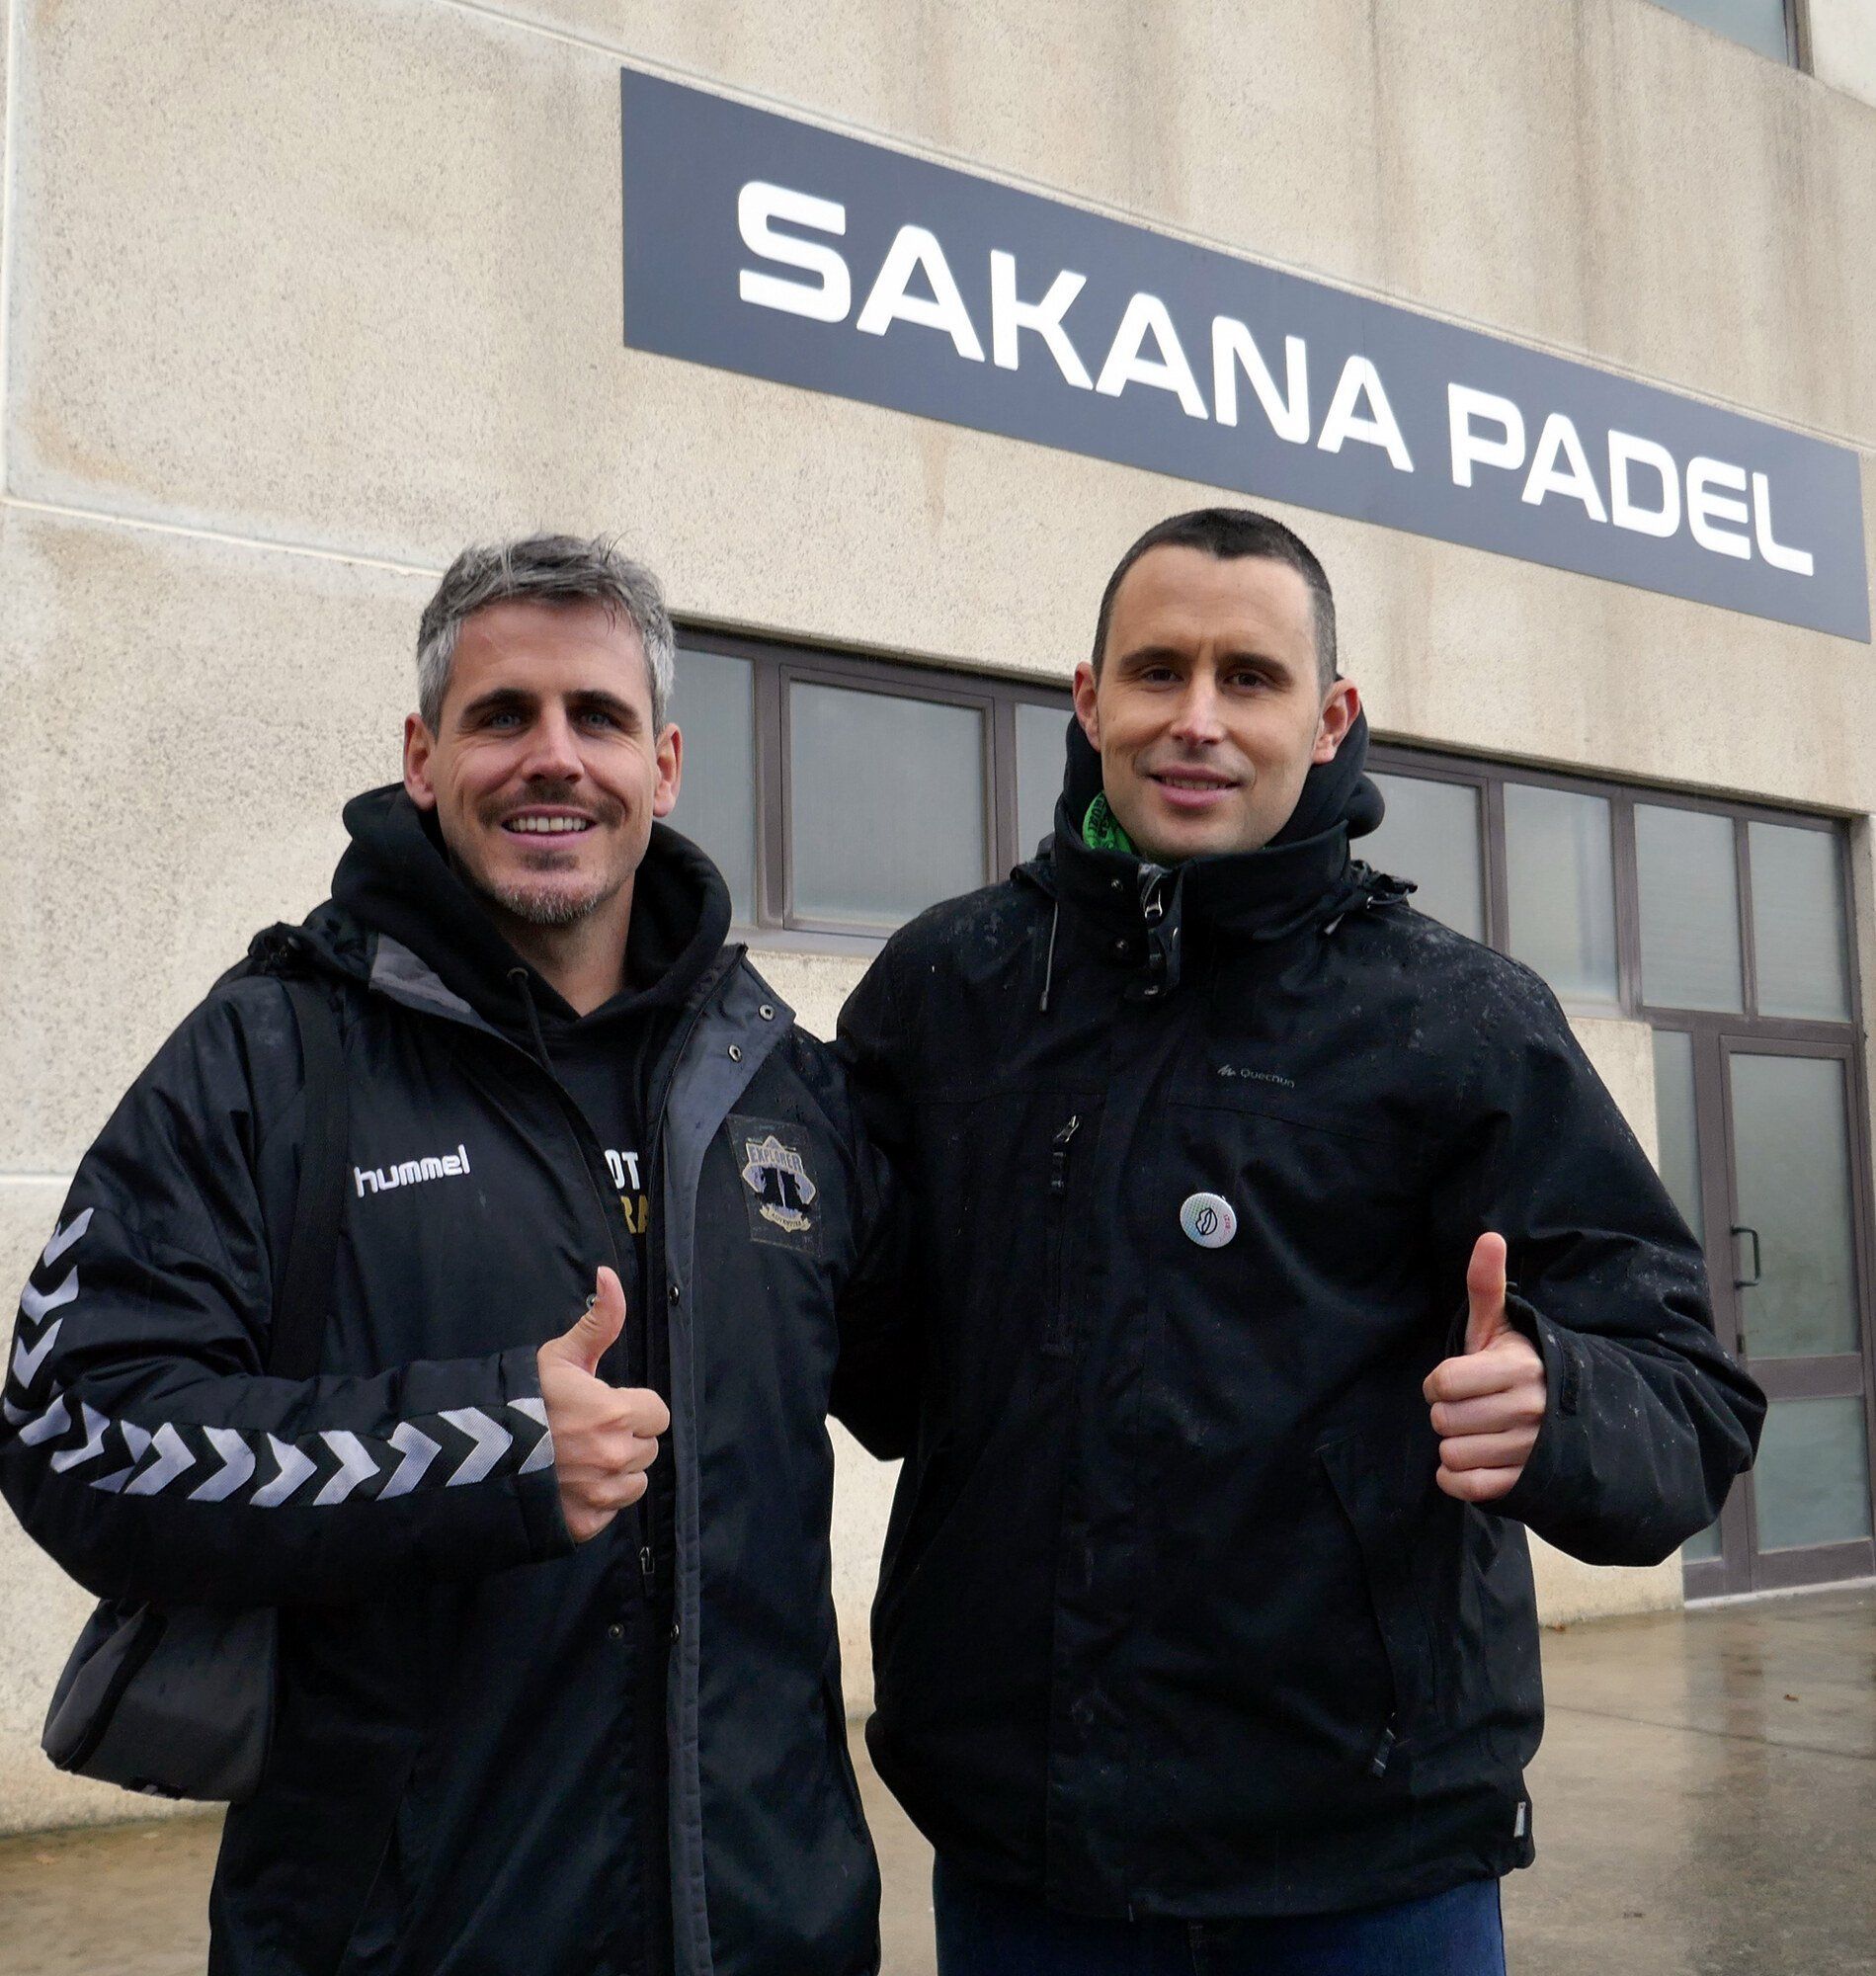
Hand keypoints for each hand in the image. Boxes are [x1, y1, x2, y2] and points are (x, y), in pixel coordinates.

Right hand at [536, 1267, 670, 1542]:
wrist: (475, 1454)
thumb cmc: (522, 1398)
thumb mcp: (561, 1354)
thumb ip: (600, 1318)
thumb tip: (609, 1275)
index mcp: (617, 1413)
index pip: (657, 1413)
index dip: (633, 1407)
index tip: (606, 1405)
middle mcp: (614, 1457)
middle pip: (647, 1448)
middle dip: (625, 1438)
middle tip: (586, 1431)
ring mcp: (599, 1495)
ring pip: (633, 1484)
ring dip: (614, 1472)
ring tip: (577, 1459)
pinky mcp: (582, 1525)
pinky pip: (608, 1513)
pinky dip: (594, 1502)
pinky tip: (568, 1485)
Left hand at [1422, 1233, 1546, 1503]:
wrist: (1570, 1415)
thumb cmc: (1519, 1365)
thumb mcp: (1501, 1326)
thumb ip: (1486, 1285)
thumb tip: (1489, 1236)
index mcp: (1521, 1367)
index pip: (1442, 1382)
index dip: (1439, 1382)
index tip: (1457, 1380)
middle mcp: (1532, 1409)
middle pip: (1443, 1421)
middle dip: (1447, 1414)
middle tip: (1469, 1408)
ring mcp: (1532, 1450)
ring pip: (1452, 1454)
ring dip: (1454, 1446)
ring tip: (1477, 1432)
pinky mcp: (1528, 1484)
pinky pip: (1468, 1488)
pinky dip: (1457, 1479)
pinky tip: (1470, 1463)